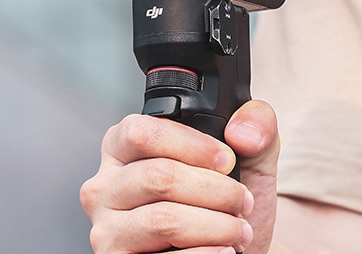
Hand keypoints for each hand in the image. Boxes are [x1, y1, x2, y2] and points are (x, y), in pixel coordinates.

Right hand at [80, 100, 278, 253]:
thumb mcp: (248, 153)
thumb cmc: (225, 199)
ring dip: (214, 225)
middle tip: (241, 201)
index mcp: (122, 146)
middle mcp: (105, 187)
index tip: (227, 161)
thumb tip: (241, 132)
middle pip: (159, 177)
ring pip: (164, 220)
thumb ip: (256, 121)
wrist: (229, 249)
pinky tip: (224, 250)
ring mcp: (106, 231)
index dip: (192, 145)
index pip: (143, 132)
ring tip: (237, 229)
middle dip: (214, 190)